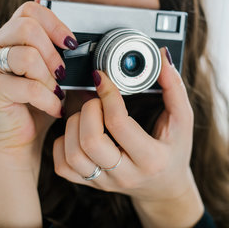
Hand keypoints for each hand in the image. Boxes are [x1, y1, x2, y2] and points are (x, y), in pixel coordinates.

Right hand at [0, 0, 76, 158]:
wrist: (16, 136)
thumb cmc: (34, 102)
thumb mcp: (49, 71)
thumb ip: (55, 50)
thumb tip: (69, 31)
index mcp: (9, 36)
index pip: (29, 10)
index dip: (54, 23)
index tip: (71, 43)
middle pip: (27, 27)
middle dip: (53, 53)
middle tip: (62, 73)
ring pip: (27, 56)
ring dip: (49, 78)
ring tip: (56, 92)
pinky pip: (28, 87)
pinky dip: (48, 99)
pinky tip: (55, 107)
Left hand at [53, 47, 196, 202]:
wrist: (163, 187)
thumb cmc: (174, 151)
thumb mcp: (182, 120)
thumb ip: (173, 88)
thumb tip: (161, 57)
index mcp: (151, 158)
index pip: (119, 124)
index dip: (107, 94)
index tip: (102, 77)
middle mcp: (125, 174)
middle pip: (91, 142)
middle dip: (88, 110)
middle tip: (97, 100)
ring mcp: (104, 182)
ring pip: (73, 155)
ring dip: (73, 125)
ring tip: (88, 115)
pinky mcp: (90, 183)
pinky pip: (63, 166)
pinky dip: (63, 144)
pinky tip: (77, 132)